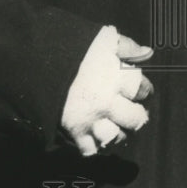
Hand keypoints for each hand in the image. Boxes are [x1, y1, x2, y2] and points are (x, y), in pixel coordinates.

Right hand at [61, 26, 153, 156]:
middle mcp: (108, 101)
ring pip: (115, 137)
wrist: (39, 60)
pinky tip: (96, 137)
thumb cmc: (73, 47)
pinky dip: (95, 146)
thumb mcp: (103, 38)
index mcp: (118, 78)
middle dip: (136, 115)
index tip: (141, 91)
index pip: (142, 89)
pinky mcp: (74, 130)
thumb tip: (147, 53)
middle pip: (135, 119)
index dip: (144, 90)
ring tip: (115, 126)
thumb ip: (127, 46)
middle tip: (132, 111)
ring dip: (118, 133)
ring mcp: (91, 119)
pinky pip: (90, 149)